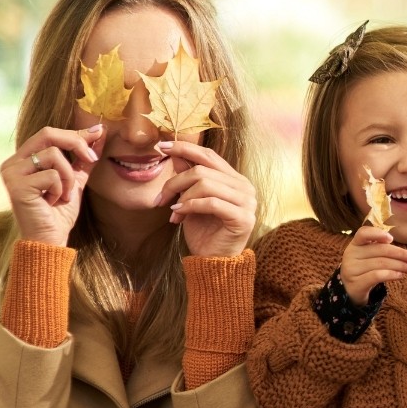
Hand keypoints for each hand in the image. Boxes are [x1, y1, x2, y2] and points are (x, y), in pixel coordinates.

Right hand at [0, 125, 102, 245]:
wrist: (50, 238)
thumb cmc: (59, 212)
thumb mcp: (75, 180)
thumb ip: (83, 159)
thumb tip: (99, 133)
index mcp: (24, 159)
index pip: (49, 133)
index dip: (76, 133)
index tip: (100, 133)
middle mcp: (13, 162)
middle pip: (47, 134)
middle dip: (76, 143)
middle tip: (92, 159)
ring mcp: (12, 173)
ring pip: (53, 155)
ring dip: (68, 176)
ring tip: (63, 194)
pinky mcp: (16, 185)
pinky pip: (51, 175)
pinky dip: (61, 189)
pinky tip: (52, 202)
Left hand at [157, 141, 258, 257]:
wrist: (214, 261)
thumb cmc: (204, 231)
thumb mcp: (190, 200)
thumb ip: (188, 177)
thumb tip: (174, 154)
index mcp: (234, 179)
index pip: (209, 155)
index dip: (185, 148)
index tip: (161, 146)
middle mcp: (245, 187)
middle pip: (202, 170)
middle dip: (175, 182)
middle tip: (159, 199)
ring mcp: (247, 202)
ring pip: (206, 184)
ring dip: (181, 197)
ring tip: (172, 212)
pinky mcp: (243, 217)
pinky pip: (211, 203)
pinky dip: (190, 207)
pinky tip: (178, 216)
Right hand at [340, 226, 406, 305]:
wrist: (352, 289)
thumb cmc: (367, 268)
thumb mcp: (371, 255)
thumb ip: (383, 249)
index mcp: (356, 244)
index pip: (363, 233)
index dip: (377, 233)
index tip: (391, 238)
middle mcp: (351, 254)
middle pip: (380, 250)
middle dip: (400, 254)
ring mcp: (351, 269)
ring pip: (381, 263)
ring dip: (400, 265)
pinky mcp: (356, 283)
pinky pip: (376, 276)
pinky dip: (391, 274)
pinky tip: (401, 275)